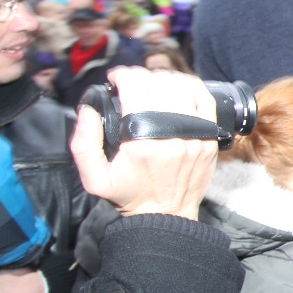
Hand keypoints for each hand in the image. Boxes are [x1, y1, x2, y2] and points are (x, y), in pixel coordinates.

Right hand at [70, 67, 217, 219]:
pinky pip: (205, 99)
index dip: (123, 76)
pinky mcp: (210, 138)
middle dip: (141, 76)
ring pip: (183, 87)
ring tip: (152, 85)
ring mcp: (195, 136)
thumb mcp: (94, 179)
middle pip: (159, 84)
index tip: (116, 79)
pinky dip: (191, 85)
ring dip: (165, 78)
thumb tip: (88, 109)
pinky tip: (178, 85)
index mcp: (141, 143)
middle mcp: (172, 136)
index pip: (135, 88)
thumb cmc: (130, 196)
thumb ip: (83, 143)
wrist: (166, 216)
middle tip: (132, 83)